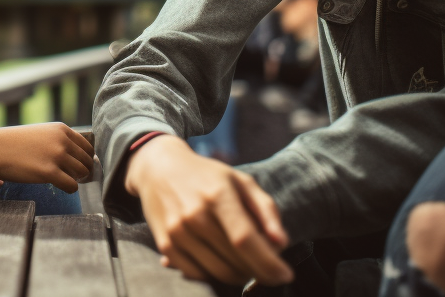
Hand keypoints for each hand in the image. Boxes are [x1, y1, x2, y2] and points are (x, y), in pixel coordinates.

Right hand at [0, 123, 93, 191]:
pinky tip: (61, 186)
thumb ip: (59, 140)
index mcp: (61, 129)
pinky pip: (72, 186)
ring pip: (82, 173)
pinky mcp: (49, 173)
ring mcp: (56, 156)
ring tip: (65, 180)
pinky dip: (70, 188)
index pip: (87, 146)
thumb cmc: (15, 143)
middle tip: (74, 176)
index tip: (80, 165)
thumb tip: (79, 157)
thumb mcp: (41, 133)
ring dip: (76, 179)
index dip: (86, 158)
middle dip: (83, 170)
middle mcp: (62, 141)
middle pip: (86, 160)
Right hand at [126, 135, 291, 286]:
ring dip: (239, 274)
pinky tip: (218, 258)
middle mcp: (195, 215)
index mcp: (217, 195)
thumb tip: (281, 244)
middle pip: (236, 261)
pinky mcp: (165, 245)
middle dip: (259, 270)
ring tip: (243, 260)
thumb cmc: (207, 176)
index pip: (246, 239)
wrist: (158, 168)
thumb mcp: (241, 181)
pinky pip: (197, 275)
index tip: (285, 275)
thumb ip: (266, 210)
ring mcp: (177, 231)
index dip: (269, 263)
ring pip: (219, 273)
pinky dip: (214, 274)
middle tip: (265, 262)